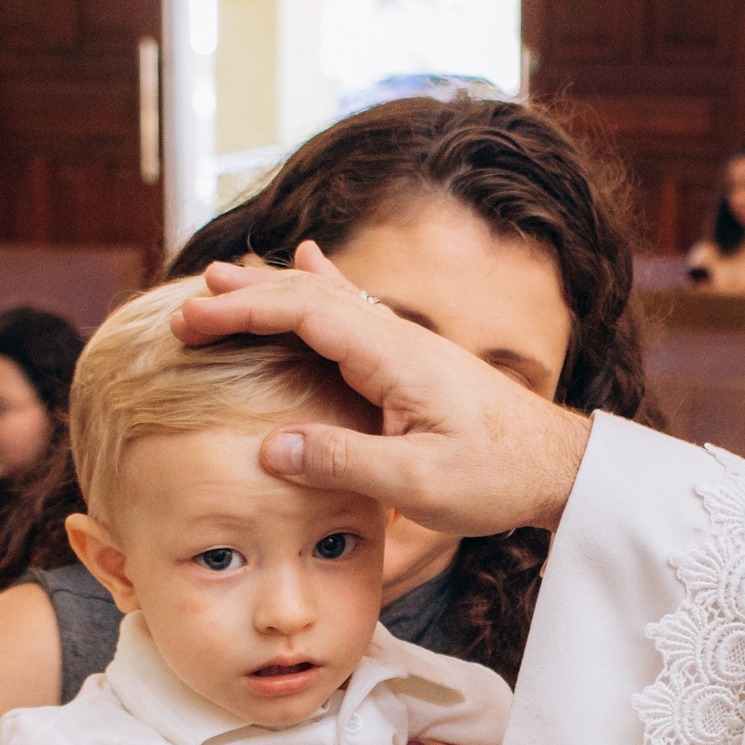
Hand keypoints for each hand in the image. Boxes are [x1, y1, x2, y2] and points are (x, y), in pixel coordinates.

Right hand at [175, 244, 593, 535]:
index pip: (305, 313)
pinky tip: (310, 260)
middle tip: (185, 307)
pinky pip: (354, 313)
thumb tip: (270, 448)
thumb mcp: (419, 483)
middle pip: (309, 297)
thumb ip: (344, 461)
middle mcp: (399, 338)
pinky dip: (319, 288)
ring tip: (222, 281)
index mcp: (396, 356)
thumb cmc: (498, 477)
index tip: (192, 320)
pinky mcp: (414, 361)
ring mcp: (407, 346)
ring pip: (328, 301)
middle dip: (244, 298)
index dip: (244, 312)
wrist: (558, 467)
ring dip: (272, 291)